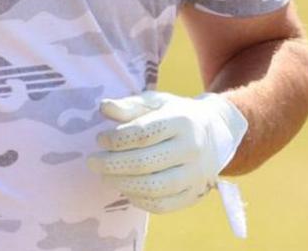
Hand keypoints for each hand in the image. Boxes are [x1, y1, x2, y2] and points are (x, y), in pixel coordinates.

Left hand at [87, 91, 247, 214]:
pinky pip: (163, 205)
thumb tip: (105, 107)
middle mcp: (193, 149)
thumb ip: (130, 105)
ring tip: (105, 177)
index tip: (100, 140)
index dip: (116, 139)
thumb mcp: (156, 102)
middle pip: (145, 163)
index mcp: (183, 121)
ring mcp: (196, 175)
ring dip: (123, 184)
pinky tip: (125, 189)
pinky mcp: (194, 195)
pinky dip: (139, 200)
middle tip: (93, 162)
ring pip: (154, 187)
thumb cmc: (176, 115)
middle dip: (112, 165)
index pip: (143, 134)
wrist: (215, 132)